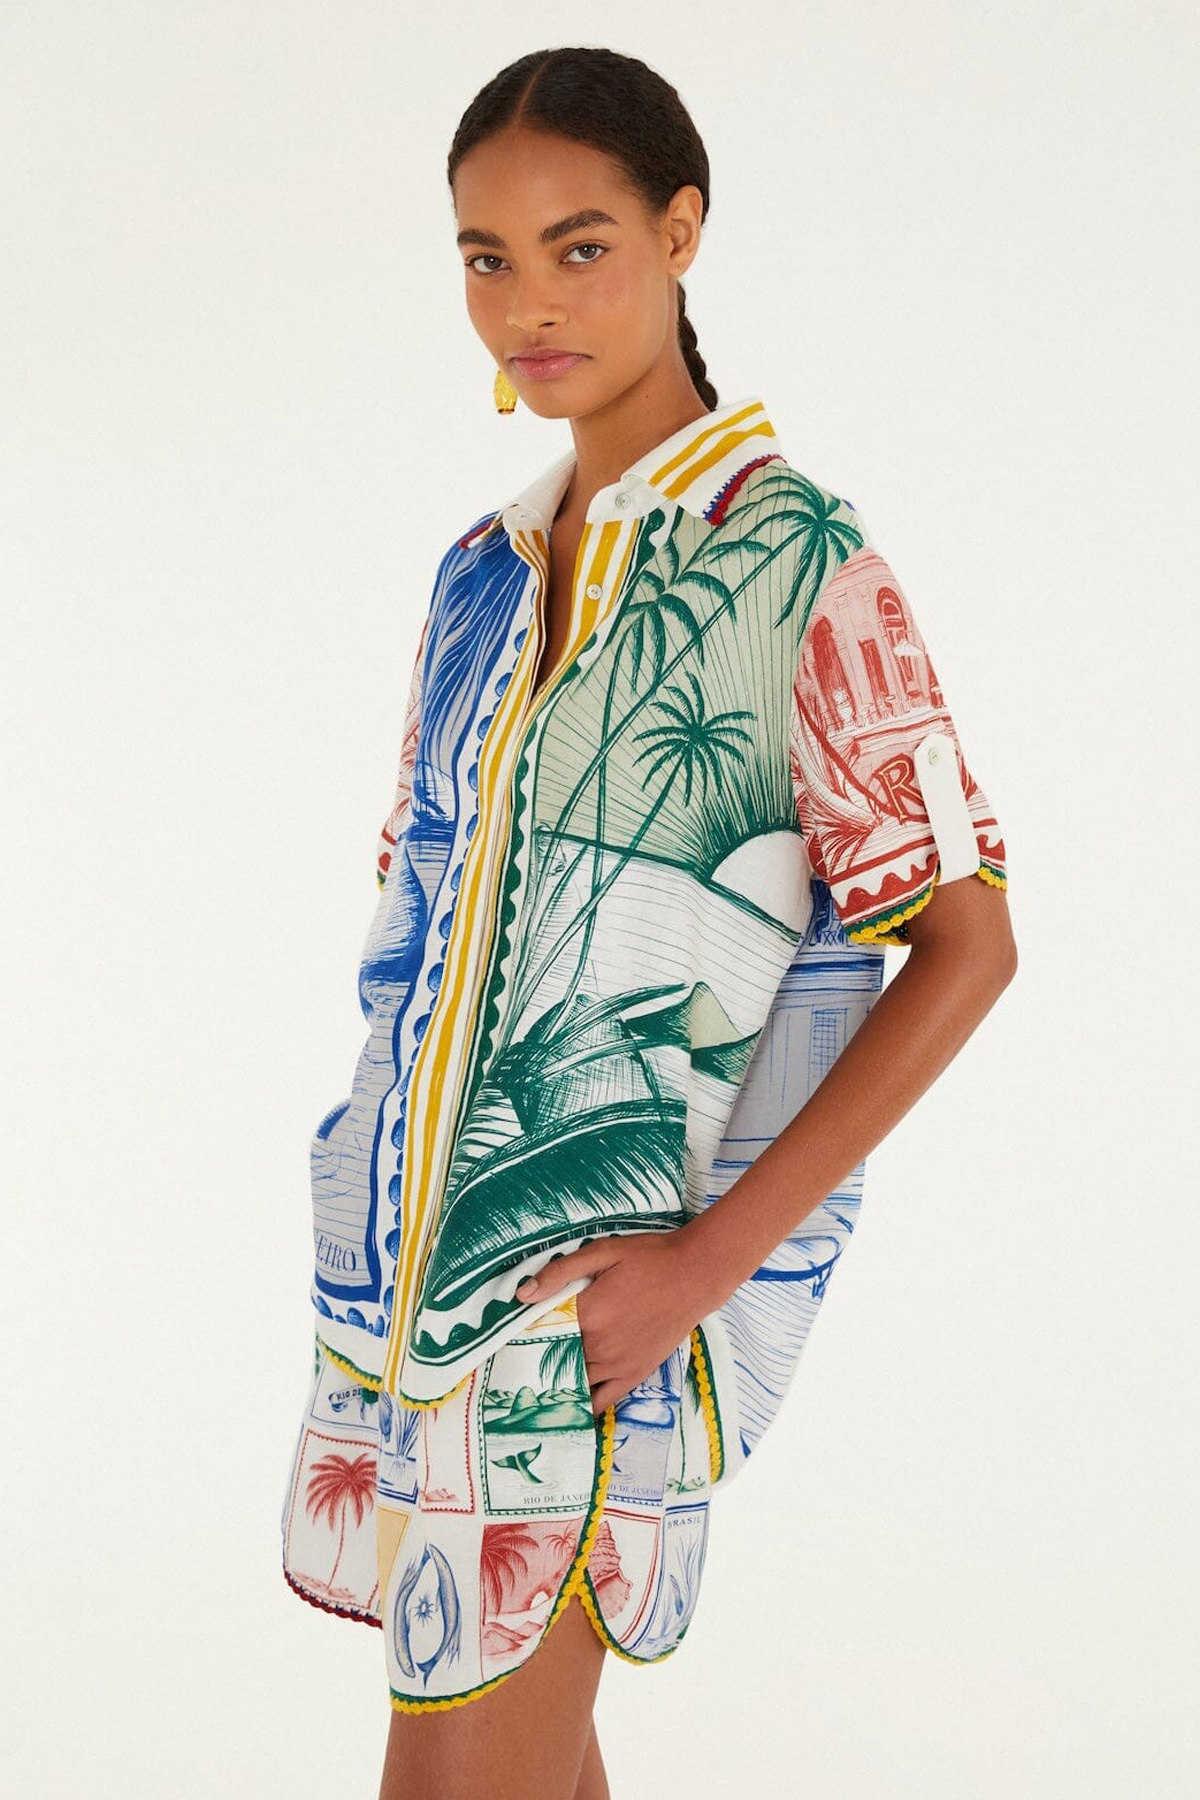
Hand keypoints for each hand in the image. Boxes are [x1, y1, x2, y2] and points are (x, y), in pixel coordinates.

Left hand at [515, 1227, 715, 1417]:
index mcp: (587, 1313)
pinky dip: (583, 1407)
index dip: (521, 1338)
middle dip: (533, 1365)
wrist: (695, 1274)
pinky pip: (603, 1400)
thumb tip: (523, 1294)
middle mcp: (599, 1344)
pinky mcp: (635, 1373)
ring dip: (554, 1386)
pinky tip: (568, 1410)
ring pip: (574, 1384)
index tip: (504, 1345)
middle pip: (554, 1362)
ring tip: (531, 1394)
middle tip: (509, 1373)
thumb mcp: (602, 1252)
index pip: (541, 1332)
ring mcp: (618, 1363)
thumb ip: (560, 1273)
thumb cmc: (649, 1258)